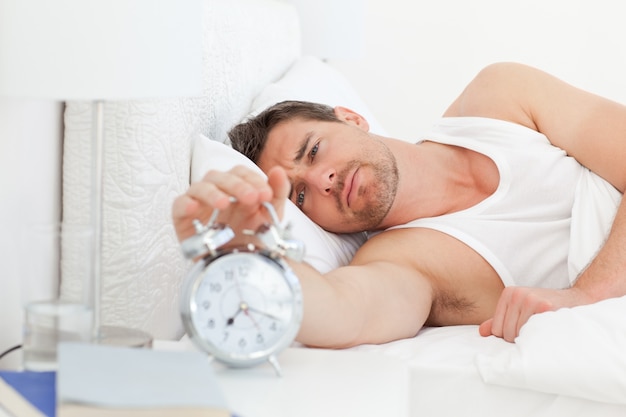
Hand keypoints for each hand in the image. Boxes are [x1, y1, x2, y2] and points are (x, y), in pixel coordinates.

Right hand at [172, 165, 290, 241]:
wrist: (240, 270)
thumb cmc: (252, 240)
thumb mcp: (271, 217)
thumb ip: (277, 193)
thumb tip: (279, 171)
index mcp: (237, 188)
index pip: (241, 173)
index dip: (253, 179)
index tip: (266, 194)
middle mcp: (217, 192)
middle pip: (221, 177)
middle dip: (237, 185)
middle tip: (251, 198)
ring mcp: (199, 204)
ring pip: (199, 186)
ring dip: (212, 192)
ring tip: (225, 203)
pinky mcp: (183, 219)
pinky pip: (179, 205)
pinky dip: (185, 203)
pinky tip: (194, 208)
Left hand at [479, 286, 591, 341]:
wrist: (577, 299)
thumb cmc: (546, 309)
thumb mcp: (520, 310)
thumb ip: (500, 320)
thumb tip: (482, 332)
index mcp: (508, 294)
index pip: (495, 329)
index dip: (508, 336)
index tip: (523, 331)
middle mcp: (517, 294)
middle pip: (505, 333)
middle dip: (519, 338)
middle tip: (535, 331)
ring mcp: (530, 299)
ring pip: (517, 334)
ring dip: (530, 338)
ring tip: (541, 329)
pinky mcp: (544, 306)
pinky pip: (532, 332)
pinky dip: (538, 336)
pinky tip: (546, 330)